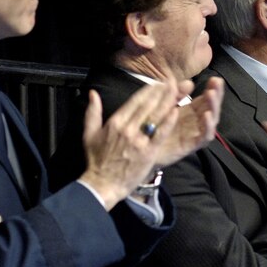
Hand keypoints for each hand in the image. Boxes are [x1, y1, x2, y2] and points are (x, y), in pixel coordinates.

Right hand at [79, 81, 180, 208]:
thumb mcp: (89, 134)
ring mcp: (138, 140)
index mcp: (115, 122)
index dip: (149, 90)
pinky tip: (176, 112)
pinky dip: (168, 122)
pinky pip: (160, 134)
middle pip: (148, 105)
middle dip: (161, 92)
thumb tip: (92, 93)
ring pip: (156, 116)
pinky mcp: (148, 152)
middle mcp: (127, 128)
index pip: (135, 100)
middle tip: (172, 81)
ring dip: (168, 102)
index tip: (159, 82)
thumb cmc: (97, 160)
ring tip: (178, 90)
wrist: (103, 184)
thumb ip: (92, 112)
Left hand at [155, 77, 224, 165]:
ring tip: (212, 95)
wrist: (143, 149)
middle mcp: (196, 122)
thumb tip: (189, 82)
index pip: (206, 98)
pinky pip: (204, 137)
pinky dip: (208, 126)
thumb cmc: (154, 127)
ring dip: (213, 107)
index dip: (212, 88)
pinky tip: (207, 115)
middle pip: (211, 107)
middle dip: (216, 95)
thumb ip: (175, 94)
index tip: (215, 78)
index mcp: (191, 111)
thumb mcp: (164, 106)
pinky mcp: (191, 145)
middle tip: (217, 83)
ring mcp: (195, 133)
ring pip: (211, 120)